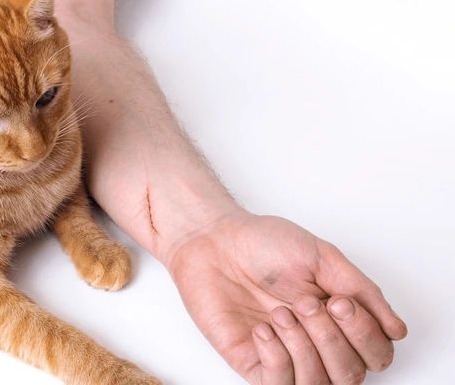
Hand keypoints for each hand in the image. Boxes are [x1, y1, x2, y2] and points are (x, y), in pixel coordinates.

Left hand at [168, 211, 406, 383]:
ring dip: (304, 347)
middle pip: (352, 374)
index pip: (376, 353)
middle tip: (303, 302)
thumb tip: (397, 329)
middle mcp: (316, 341)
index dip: (364, 333)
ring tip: (280, 313)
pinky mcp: (253, 363)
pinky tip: (262, 329)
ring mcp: (285, 355)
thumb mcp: (321, 257)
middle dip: (331, 338)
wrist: (215, 243)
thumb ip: (361, 290)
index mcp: (338, 317)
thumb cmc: (264, 244)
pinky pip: (278, 384)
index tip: (337, 300)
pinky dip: (277, 357)